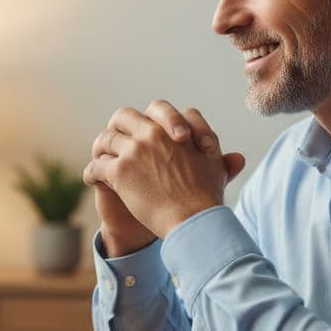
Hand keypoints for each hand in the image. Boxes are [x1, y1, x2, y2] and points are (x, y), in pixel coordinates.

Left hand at [84, 100, 245, 248]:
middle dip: (118, 126)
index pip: (158, 110)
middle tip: (114, 138)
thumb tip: (238, 158)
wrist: (194, 220)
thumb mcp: (217, 171)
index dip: (152, 120)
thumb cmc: (207, 197)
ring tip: (100, 159)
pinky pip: (97, 166)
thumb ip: (222, 160)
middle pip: (124, 116)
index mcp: (176, 127)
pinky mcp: (119, 172)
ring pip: (106, 139)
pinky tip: (93, 179)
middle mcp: (152, 133)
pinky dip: (92, 172)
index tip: (150, 134)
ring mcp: (134, 151)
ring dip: (101, 149)